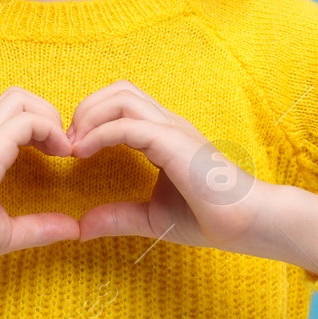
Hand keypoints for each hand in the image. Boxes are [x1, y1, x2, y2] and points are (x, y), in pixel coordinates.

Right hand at [0, 87, 77, 281]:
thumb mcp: (6, 231)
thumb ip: (40, 227)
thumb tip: (74, 229)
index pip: (12, 117)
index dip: (42, 129)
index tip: (57, 158)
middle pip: (17, 97)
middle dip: (47, 113)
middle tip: (62, 148)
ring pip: (20, 97)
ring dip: (48, 116)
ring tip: (60, 149)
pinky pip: (27, 119)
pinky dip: (50, 130)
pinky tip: (60, 156)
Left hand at [67, 80, 317, 273]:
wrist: (249, 223)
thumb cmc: (212, 218)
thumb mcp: (153, 218)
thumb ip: (119, 216)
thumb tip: (81, 228)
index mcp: (165, 135)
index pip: (122, 103)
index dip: (92, 117)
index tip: (72, 149)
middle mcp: (168, 124)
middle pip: (118, 90)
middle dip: (85, 108)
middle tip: (68, 142)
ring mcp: (173, 129)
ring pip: (121, 96)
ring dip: (89, 115)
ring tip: (75, 145)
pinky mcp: (174, 142)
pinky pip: (129, 125)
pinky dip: (100, 133)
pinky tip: (84, 154)